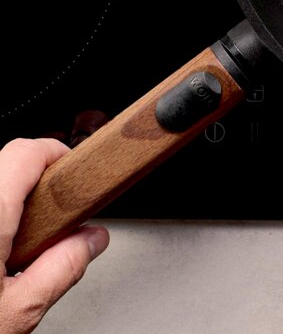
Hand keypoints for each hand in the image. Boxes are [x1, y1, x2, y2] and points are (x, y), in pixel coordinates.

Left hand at [1, 138, 108, 333]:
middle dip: (38, 184)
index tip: (78, 174)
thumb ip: (61, 270)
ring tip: (19, 246)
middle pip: (8, 162)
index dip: (60, 154)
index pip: (28, 151)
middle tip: (54, 219)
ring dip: (12, 204)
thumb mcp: (16, 312)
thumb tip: (92, 241)